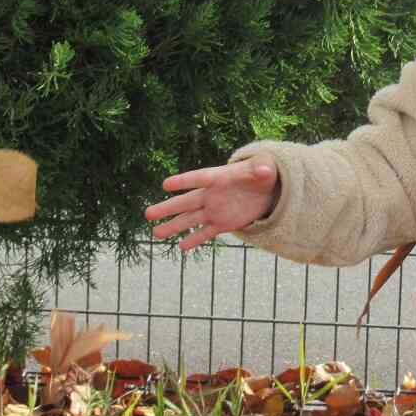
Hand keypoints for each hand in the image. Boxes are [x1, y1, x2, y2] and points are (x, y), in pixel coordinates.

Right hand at [145, 154, 279, 251]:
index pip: (199, 179)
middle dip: (168, 208)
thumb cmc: (262, 173)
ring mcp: (215, 210)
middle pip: (186, 202)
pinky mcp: (223, 223)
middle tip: (148, 213)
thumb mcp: (265, 168)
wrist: (267, 189)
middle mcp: (212, 195)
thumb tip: (265, 170)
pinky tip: (181, 247)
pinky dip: (195, 240)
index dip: (184, 181)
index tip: (166, 184)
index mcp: (219, 178)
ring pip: (191, 219)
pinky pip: (206, 232)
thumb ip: (261, 169)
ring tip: (156, 233)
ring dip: (174, 226)